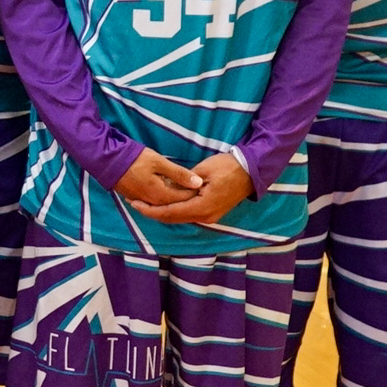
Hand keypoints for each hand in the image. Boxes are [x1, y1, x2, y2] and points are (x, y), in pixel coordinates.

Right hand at [112, 149, 202, 208]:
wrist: (107, 160)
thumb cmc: (134, 159)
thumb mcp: (159, 162)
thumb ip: (179, 173)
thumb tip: (198, 183)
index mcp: (161, 195)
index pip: (185, 199)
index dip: (196, 191)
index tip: (203, 182)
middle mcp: (153, 203)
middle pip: (176, 205)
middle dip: (187, 197)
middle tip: (195, 185)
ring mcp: (143, 202)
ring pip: (165, 206)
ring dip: (175, 199)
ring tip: (183, 188)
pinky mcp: (136, 198)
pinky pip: (154, 203)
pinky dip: (163, 199)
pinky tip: (167, 190)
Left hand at [132, 151, 253, 224]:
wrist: (251, 171)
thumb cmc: (227, 167)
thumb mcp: (202, 171)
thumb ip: (183, 183)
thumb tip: (166, 190)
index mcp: (202, 207)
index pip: (169, 213)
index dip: (150, 210)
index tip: (134, 203)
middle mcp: (205, 217)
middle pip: (173, 218)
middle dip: (152, 212)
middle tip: (134, 202)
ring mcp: (209, 216)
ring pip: (180, 217)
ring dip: (162, 212)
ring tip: (144, 203)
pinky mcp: (211, 212)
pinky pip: (188, 214)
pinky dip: (173, 210)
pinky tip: (163, 203)